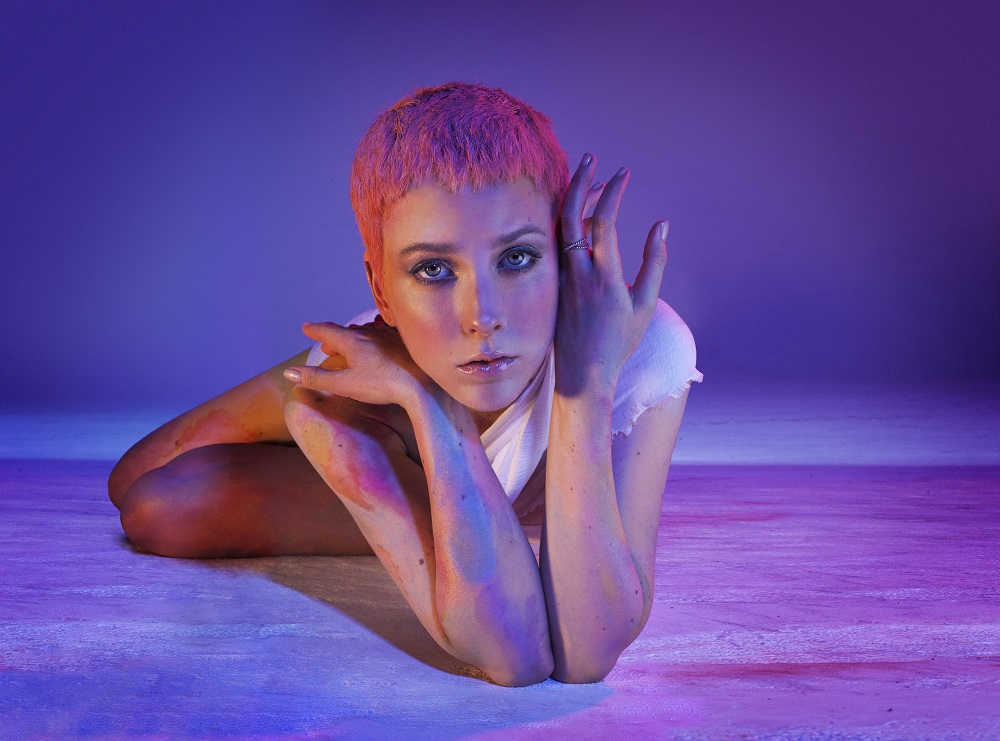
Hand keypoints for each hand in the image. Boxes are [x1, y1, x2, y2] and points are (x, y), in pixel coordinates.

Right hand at [283, 320, 434, 407]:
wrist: (422, 385)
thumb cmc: (383, 385)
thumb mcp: (345, 385)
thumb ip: (317, 378)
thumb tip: (289, 372)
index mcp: (352, 341)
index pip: (328, 331)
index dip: (315, 330)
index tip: (306, 327)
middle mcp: (370, 333)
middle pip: (347, 331)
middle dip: (334, 336)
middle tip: (325, 342)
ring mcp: (389, 336)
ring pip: (367, 331)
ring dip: (355, 336)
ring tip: (350, 341)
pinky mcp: (405, 342)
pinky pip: (386, 333)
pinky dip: (376, 336)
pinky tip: (382, 340)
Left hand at [554, 153, 667, 395]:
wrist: (583, 372)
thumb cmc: (619, 341)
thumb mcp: (645, 304)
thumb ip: (654, 262)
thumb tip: (662, 225)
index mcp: (604, 277)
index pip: (604, 221)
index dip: (613, 192)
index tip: (624, 173)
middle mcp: (578, 273)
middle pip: (572, 214)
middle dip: (581, 180)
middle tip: (591, 159)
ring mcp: (561, 277)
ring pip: (560, 225)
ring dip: (574, 198)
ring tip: (592, 181)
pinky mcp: (552, 282)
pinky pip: (556, 240)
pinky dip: (567, 219)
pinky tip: (577, 210)